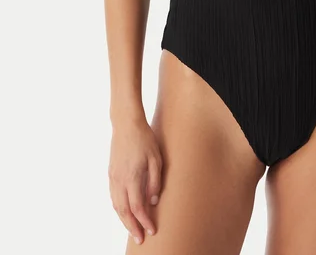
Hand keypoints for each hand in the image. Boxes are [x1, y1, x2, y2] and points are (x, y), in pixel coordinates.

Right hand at [108, 118, 162, 244]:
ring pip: (116, 206)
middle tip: (140, 239)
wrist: (126, 124)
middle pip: (124, 211)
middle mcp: (120, 181)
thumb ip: (155, 181)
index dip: (145, 221)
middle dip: (132, 227)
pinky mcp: (111, 173)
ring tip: (132, 229)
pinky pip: (113, 197)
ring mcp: (113, 177)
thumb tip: (154, 200)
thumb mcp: (156, 158)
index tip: (152, 230)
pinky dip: (118, 208)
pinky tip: (124, 212)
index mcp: (132, 177)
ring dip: (124, 220)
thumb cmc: (145, 139)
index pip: (138, 207)